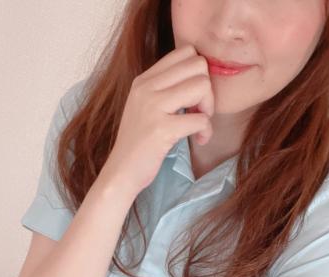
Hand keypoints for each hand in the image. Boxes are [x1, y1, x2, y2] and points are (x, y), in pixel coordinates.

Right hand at [102, 43, 214, 194]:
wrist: (121, 173)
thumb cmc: (138, 144)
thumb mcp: (144, 107)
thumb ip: (164, 88)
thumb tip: (200, 75)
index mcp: (143, 80)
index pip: (186, 52)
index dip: (198, 74)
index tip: (192, 98)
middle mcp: (146, 88)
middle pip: (198, 65)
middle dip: (207, 89)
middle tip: (199, 111)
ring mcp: (153, 108)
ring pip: (202, 86)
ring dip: (208, 108)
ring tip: (199, 125)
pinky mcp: (162, 130)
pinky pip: (200, 119)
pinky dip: (206, 131)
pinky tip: (199, 140)